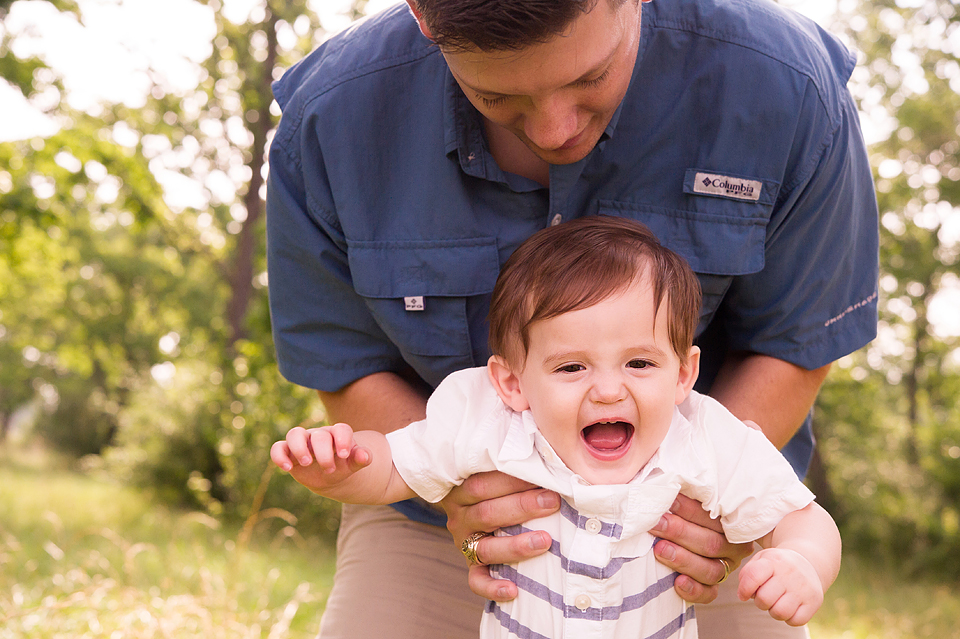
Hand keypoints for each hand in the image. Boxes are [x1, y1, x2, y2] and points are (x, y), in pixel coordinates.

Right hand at [270, 424, 371, 492]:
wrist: (330, 473)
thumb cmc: (343, 464)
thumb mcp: (353, 463)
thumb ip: (361, 459)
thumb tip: (365, 456)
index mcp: (338, 434)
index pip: (341, 429)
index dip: (343, 440)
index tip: (343, 455)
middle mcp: (319, 434)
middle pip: (319, 435)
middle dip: (324, 453)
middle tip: (329, 468)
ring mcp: (302, 441)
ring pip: (295, 433)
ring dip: (299, 447)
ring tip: (306, 462)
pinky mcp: (288, 452)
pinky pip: (278, 447)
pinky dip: (279, 456)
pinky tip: (287, 468)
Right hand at [439, 471, 559, 600]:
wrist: (469, 506)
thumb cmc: (495, 485)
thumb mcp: (494, 470)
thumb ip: (516, 463)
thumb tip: (549, 454)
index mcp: (463, 489)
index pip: (482, 483)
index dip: (512, 480)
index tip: (543, 475)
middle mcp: (461, 517)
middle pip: (486, 513)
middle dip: (521, 507)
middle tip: (553, 502)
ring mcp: (464, 543)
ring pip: (485, 548)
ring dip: (516, 545)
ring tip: (545, 541)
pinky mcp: (471, 565)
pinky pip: (477, 581)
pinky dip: (492, 588)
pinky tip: (513, 590)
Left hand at [651, 494, 754, 603]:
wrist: (682, 532)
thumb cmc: (680, 510)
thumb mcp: (686, 497)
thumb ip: (682, 491)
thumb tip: (665, 480)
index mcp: (730, 523)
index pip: (714, 517)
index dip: (690, 510)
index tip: (669, 500)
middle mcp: (732, 547)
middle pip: (711, 543)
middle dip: (680, 532)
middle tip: (656, 523)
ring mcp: (725, 568)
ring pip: (710, 570)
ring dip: (683, 559)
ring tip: (660, 549)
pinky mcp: (713, 588)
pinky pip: (709, 594)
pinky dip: (694, 590)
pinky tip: (677, 582)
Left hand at [737, 548, 823, 625]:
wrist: (807, 562)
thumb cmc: (776, 565)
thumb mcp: (760, 560)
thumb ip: (747, 574)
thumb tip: (743, 595)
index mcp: (773, 560)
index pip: (753, 576)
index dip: (744, 590)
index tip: (744, 595)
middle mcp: (790, 572)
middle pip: (764, 599)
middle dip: (760, 602)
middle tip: (765, 597)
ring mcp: (804, 587)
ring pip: (780, 613)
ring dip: (774, 612)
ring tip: (776, 603)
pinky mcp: (815, 601)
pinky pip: (796, 621)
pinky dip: (789, 619)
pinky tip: (789, 608)